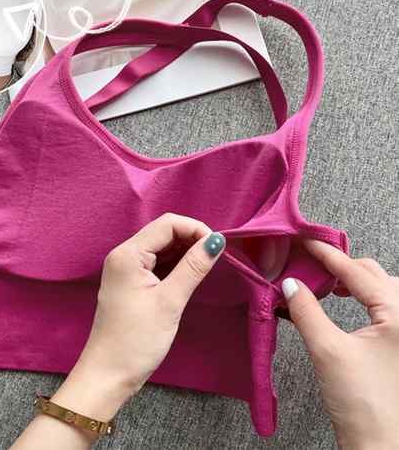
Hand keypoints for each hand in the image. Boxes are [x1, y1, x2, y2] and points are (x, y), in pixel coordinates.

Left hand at [78, 213, 224, 396]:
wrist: (108, 374)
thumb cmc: (137, 340)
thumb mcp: (170, 301)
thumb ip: (193, 267)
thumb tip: (217, 240)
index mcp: (128, 254)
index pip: (167, 224)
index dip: (195, 229)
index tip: (218, 247)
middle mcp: (124, 254)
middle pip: (163, 232)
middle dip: (191, 239)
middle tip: (214, 258)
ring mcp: (126, 268)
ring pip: (161, 247)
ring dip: (185, 252)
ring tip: (205, 266)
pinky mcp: (131, 281)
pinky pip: (156, 263)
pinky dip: (175, 264)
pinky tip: (190, 274)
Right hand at [282, 240, 398, 449]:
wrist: (382, 447)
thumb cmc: (363, 404)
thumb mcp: (327, 350)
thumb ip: (306, 311)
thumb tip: (288, 284)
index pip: (357, 273)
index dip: (327, 255)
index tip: (306, 242)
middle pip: (374, 274)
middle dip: (341, 266)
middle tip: (311, 263)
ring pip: (382, 288)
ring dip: (352, 281)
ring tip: (326, 283)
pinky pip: (384, 305)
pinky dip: (361, 297)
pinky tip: (342, 302)